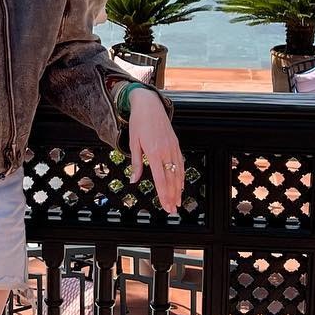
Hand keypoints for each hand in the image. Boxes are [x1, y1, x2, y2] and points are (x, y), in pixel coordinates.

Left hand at [126, 88, 184, 214]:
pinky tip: (180, 185)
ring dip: (178, 189)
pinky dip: (181, 176)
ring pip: (178, 172)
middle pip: (171, 179)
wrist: (149, 105)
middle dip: (172, 196)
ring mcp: (172, 147)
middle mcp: (166, 151)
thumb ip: (135, 163)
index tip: (165, 206)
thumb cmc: (138, 123)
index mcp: (153, 152)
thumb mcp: (133, 143)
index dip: (164, 195)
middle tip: (172, 210)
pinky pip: (180, 163)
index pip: (160, 179)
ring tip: (177, 202)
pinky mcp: (175, 144)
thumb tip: (133, 180)